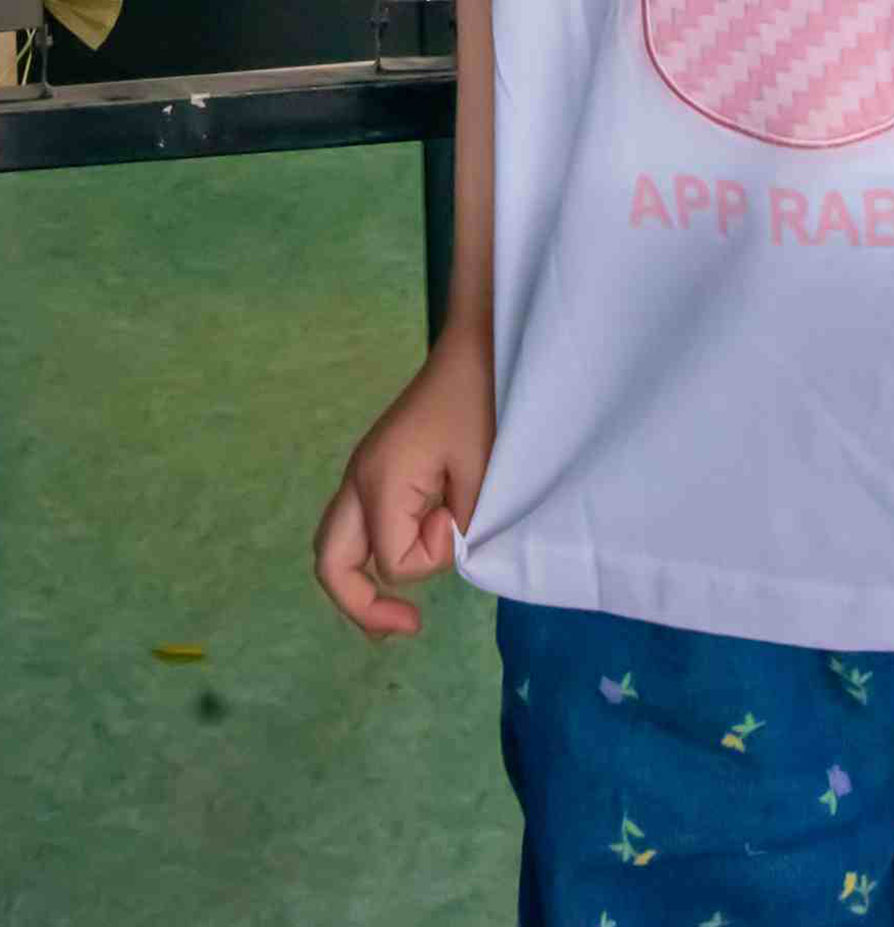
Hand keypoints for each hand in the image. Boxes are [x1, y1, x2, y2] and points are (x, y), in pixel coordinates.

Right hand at [313, 325, 493, 640]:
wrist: (476, 346)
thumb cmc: (482, 402)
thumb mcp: (481, 473)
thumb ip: (459, 529)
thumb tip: (441, 551)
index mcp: (379, 481)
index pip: (392, 561)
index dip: (430, 557)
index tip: (458, 520)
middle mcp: (358, 480)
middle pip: (330, 563)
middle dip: (359, 605)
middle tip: (404, 628)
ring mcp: (361, 472)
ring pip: (335, 546)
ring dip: (360, 582)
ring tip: (395, 616)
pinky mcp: (376, 467)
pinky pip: (357, 525)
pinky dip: (370, 553)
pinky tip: (400, 563)